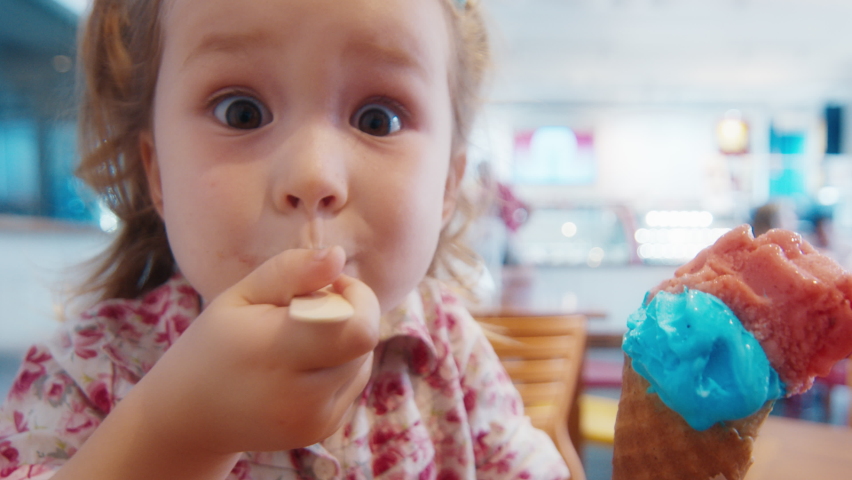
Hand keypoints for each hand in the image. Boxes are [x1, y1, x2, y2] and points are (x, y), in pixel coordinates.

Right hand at [139, 246, 379, 453]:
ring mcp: (314, 420)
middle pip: (363, 342)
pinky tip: (302, 366)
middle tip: (309, 310)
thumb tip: (338, 256)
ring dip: (345, 342)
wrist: (191, 416)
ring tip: (301, 340)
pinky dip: (339, 367)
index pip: (358, 330)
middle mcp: (300, 397)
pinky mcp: (322, 431)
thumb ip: (291, 270)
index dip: (356, 298)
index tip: (328, 286)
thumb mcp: (241, 295)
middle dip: (349, 315)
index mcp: (275, 354)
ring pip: (363, 362)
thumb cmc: (216, 343)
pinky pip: (353, 384)